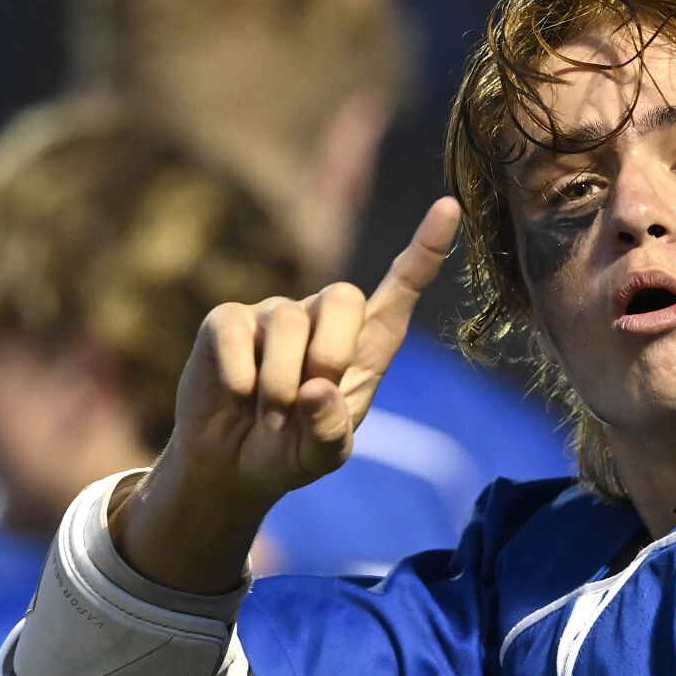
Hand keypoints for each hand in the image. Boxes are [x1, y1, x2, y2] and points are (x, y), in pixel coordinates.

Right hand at [113, 198, 461, 592]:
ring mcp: (273, 315)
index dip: (425, 250)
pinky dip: (240, 376)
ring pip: (287, 321)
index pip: (400, 289)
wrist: (230, 467)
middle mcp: (321, 320)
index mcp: (364, 347)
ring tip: (269, 415)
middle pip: (344, 295)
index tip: (450, 208)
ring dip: (279, 383)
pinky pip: (236, 332)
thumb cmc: (290, 452)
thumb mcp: (321, 457)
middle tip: (309, 396)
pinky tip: (238, 397)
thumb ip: (330, 432)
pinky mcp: (226, 321)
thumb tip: (319, 389)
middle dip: (331, 350)